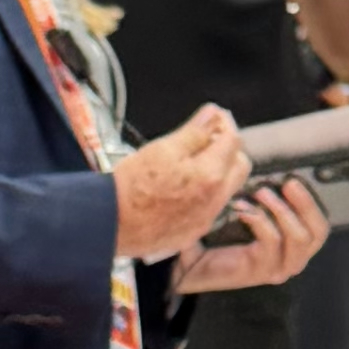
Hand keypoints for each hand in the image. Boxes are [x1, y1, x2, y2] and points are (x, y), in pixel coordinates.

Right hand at [109, 103, 252, 259]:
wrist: (109, 224)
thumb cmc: (131, 187)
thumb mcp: (162, 149)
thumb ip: (193, 132)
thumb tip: (212, 115)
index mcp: (210, 175)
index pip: (233, 141)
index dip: (224, 124)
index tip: (214, 117)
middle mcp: (214, 200)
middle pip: (239, 167)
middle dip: (228, 149)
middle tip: (206, 139)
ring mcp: (205, 219)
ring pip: (225, 189)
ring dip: (217, 172)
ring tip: (190, 163)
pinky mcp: (192, 232)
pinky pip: (209, 208)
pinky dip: (203, 193)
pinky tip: (180, 188)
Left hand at [168, 177, 327, 297]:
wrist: (190, 263)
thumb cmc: (217, 236)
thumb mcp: (248, 212)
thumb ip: (264, 198)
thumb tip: (271, 170)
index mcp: (292, 246)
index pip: (319, 227)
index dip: (311, 203)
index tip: (292, 180)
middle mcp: (291, 260)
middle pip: (317, 234)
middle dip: (306, 205)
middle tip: (288, 183)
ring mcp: (278, 269)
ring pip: (299, 238)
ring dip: (282, 211)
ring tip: (260, 193)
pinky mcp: (261, 272)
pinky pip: (272, 241)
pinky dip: (260, 219)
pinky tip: (241, 208)